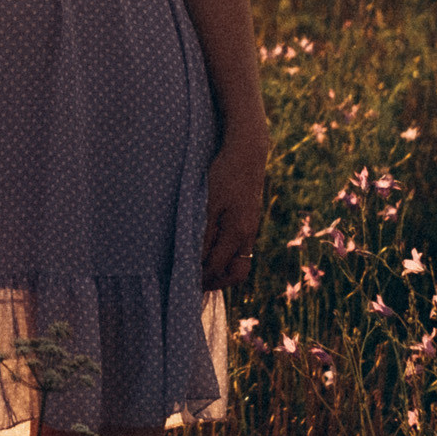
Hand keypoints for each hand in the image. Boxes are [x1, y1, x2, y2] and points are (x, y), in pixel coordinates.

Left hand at [199, 126, 268, 292]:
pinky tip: (211, 248)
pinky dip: (227, 254)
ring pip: (240, 261)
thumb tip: (198, 258)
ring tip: (201, 268)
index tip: (185, 281)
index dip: (202, 277)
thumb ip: (204, 232)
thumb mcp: (208, 202)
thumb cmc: (224, 174)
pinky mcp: (250, 220)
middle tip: (196, 282)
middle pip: (238, 273)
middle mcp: (248, 234)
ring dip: (223, 268)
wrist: (247, 153)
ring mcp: (251, 228)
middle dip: (218, 281)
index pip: (218, 266)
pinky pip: (240, 247)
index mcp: (238, 232)